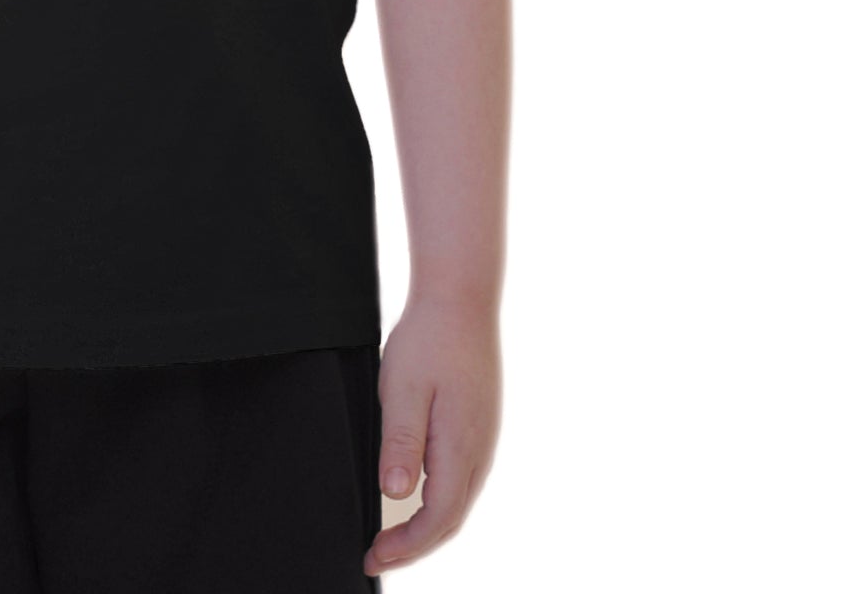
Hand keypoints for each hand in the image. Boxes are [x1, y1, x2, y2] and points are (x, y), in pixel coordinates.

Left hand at [362, 293, 501, 575]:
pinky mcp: (479, 425)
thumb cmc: (429, 339)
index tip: (373, 557)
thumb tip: (393, 494)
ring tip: (392, 536)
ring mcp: (483, 439)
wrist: (460, 298)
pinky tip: (418, 498)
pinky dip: (439, 502)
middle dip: (414, 546)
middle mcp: (479, 451)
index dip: (406, 547)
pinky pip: (462, 479)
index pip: (437, 520)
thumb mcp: (403, 389)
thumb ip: (401, 443)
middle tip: (377, 555)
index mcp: (460, 448)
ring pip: (458, 501)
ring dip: (427, 527)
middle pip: (451, 519)